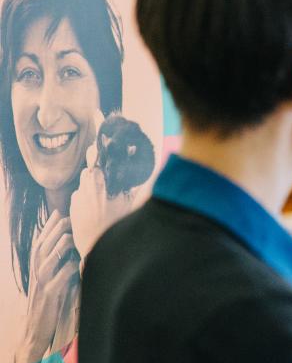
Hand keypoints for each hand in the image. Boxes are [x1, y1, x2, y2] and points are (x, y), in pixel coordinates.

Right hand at [15, 210, 79, 362]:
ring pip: (50, 257)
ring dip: (64, 246)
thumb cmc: (47, 298)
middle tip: (73, 219)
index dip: (50, 225)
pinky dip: (71, 269)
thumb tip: (67, 240)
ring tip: (75, 238)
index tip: (62, 212)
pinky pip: (60, 278)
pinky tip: (80, 263)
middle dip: (58, 230)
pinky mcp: (51, 295)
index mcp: (36, 264)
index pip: (41, 239)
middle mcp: (37, 271)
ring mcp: (42, 282)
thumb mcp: (49, 276)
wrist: (35, 327)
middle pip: (45, 244)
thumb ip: (56, 259)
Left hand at [69, 130, 141, 261]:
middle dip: (99, 170)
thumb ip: (137, 183)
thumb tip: (147, 169)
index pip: (98, 150)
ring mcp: (78, 195)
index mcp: (102, 178)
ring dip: (95, 188)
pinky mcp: (73, 206)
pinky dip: (89, 201)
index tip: (97, 113)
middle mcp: (87, 183)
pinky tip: (99, 213)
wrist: (98, 249)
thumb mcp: (133, 201)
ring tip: (106, 204)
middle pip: (92, 167)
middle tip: (107, 181)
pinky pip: (82, 197)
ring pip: (87, 183)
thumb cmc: (119, 224)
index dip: (98, 129)